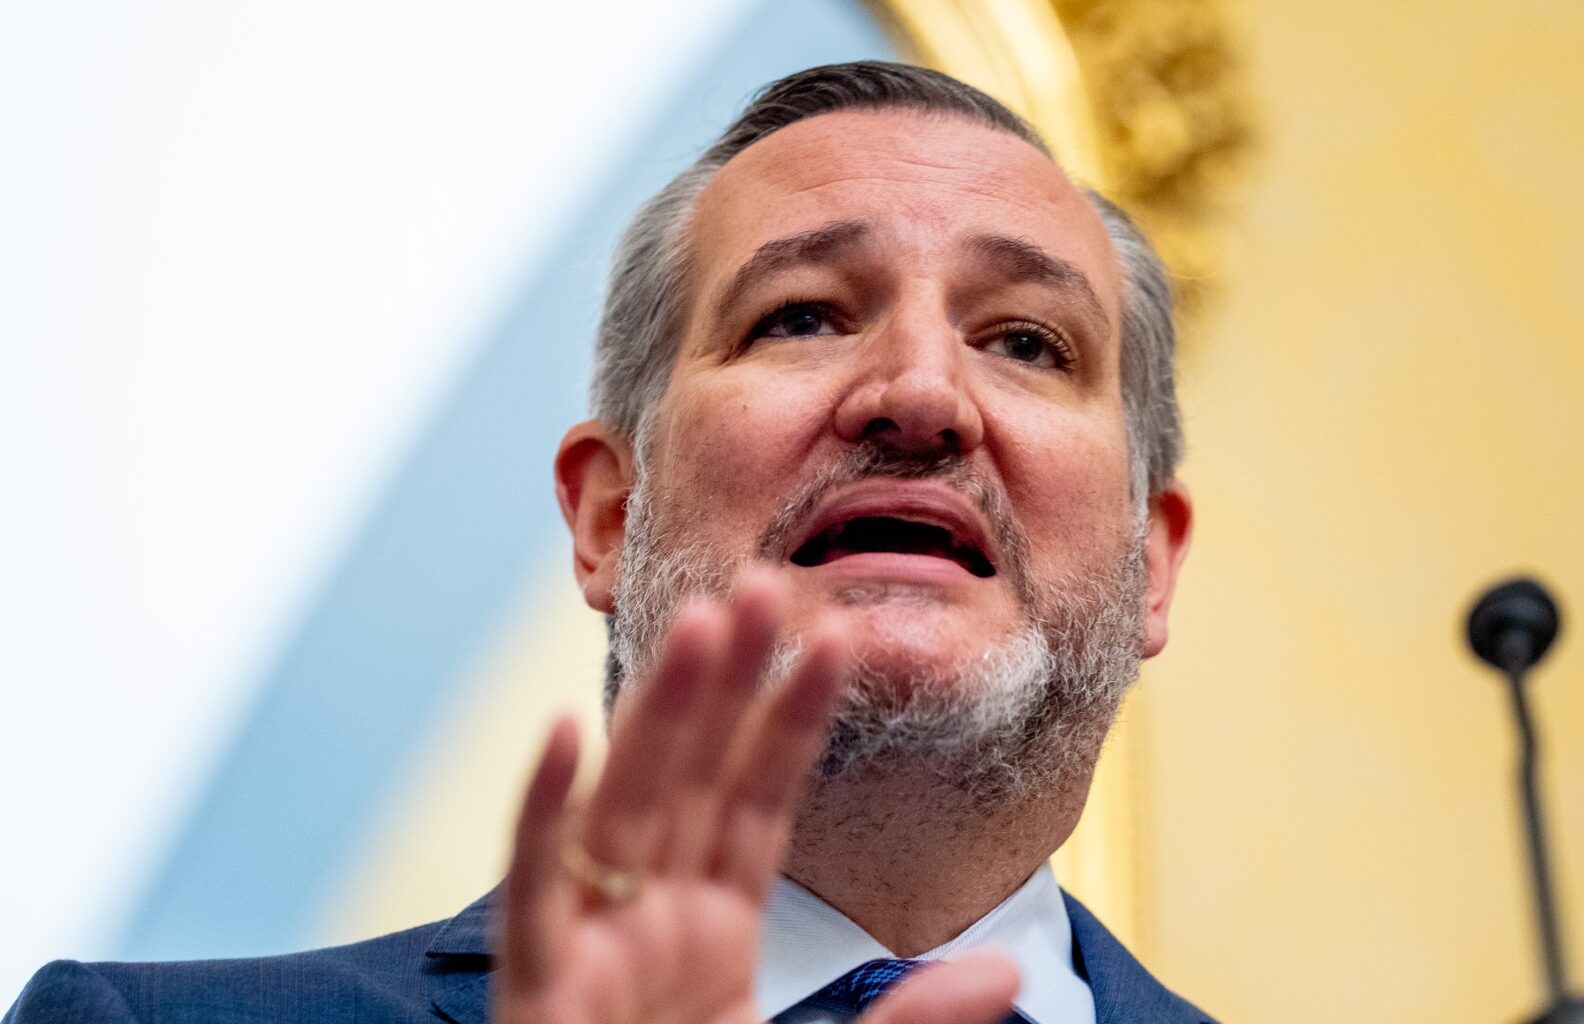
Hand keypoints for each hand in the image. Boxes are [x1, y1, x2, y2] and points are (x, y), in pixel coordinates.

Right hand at [495, 570, 1018, 1023]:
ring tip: (700, 623)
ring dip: (656, 716)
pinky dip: (539, 814)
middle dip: (727, 684)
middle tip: (765, 581)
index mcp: (716, 937)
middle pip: (692, 780)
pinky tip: (560, 731)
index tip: (835, 638)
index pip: (760, 803)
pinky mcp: (540, 993)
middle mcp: (652, 925)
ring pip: (624, 809)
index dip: (794, 721)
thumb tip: (1003, 971)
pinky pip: (532, 895)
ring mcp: (594, 951)